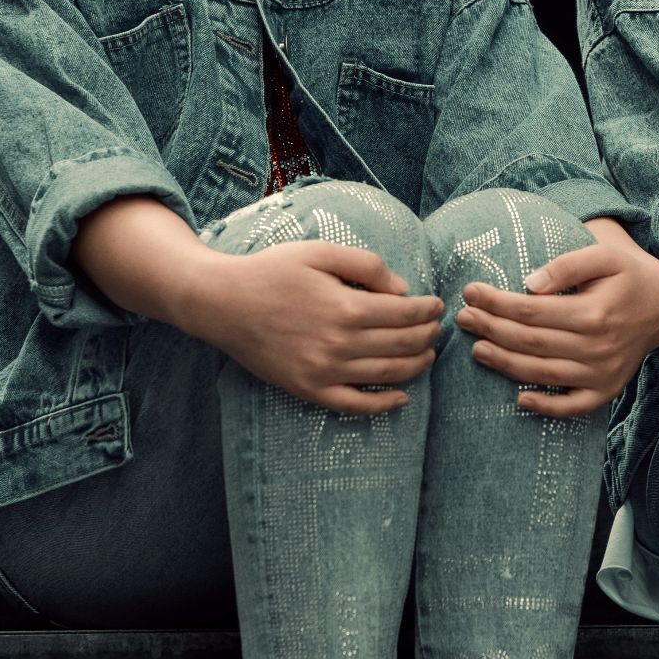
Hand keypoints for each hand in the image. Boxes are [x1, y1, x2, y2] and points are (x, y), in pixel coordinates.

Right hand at [177, 242, 443, 414]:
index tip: (437, 305)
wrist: (222, 302)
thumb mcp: (320, 252)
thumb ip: (366, 265)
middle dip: (427, 337)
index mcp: (346, 307)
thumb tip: (403, 289)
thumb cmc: (271, 271)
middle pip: (402, 345)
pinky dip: (382, 405)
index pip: (405, 314)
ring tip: (428, 356)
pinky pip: (354, 405)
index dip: (427, 310)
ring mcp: (324, 371)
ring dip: (415, 367)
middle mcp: (339, 343)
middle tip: (437, 329)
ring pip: (386, 375)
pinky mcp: (309, 389)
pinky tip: (401, 398)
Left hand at [453, 229, 658, 417]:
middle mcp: (598, 346)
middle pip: (531, 342)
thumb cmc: (625, 274)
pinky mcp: (607, 389)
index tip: (471, 293)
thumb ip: (567, 265)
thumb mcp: (604, 255)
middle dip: (491, 330)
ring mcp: (602, 372)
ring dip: (505, 364)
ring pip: (544, 373)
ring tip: (476, 350)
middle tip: (462, 319)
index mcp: (594, 312)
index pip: (532, 310)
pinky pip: (574, 406)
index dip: (497, 303)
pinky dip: (547, 408)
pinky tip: (520, 400)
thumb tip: (529, 284)